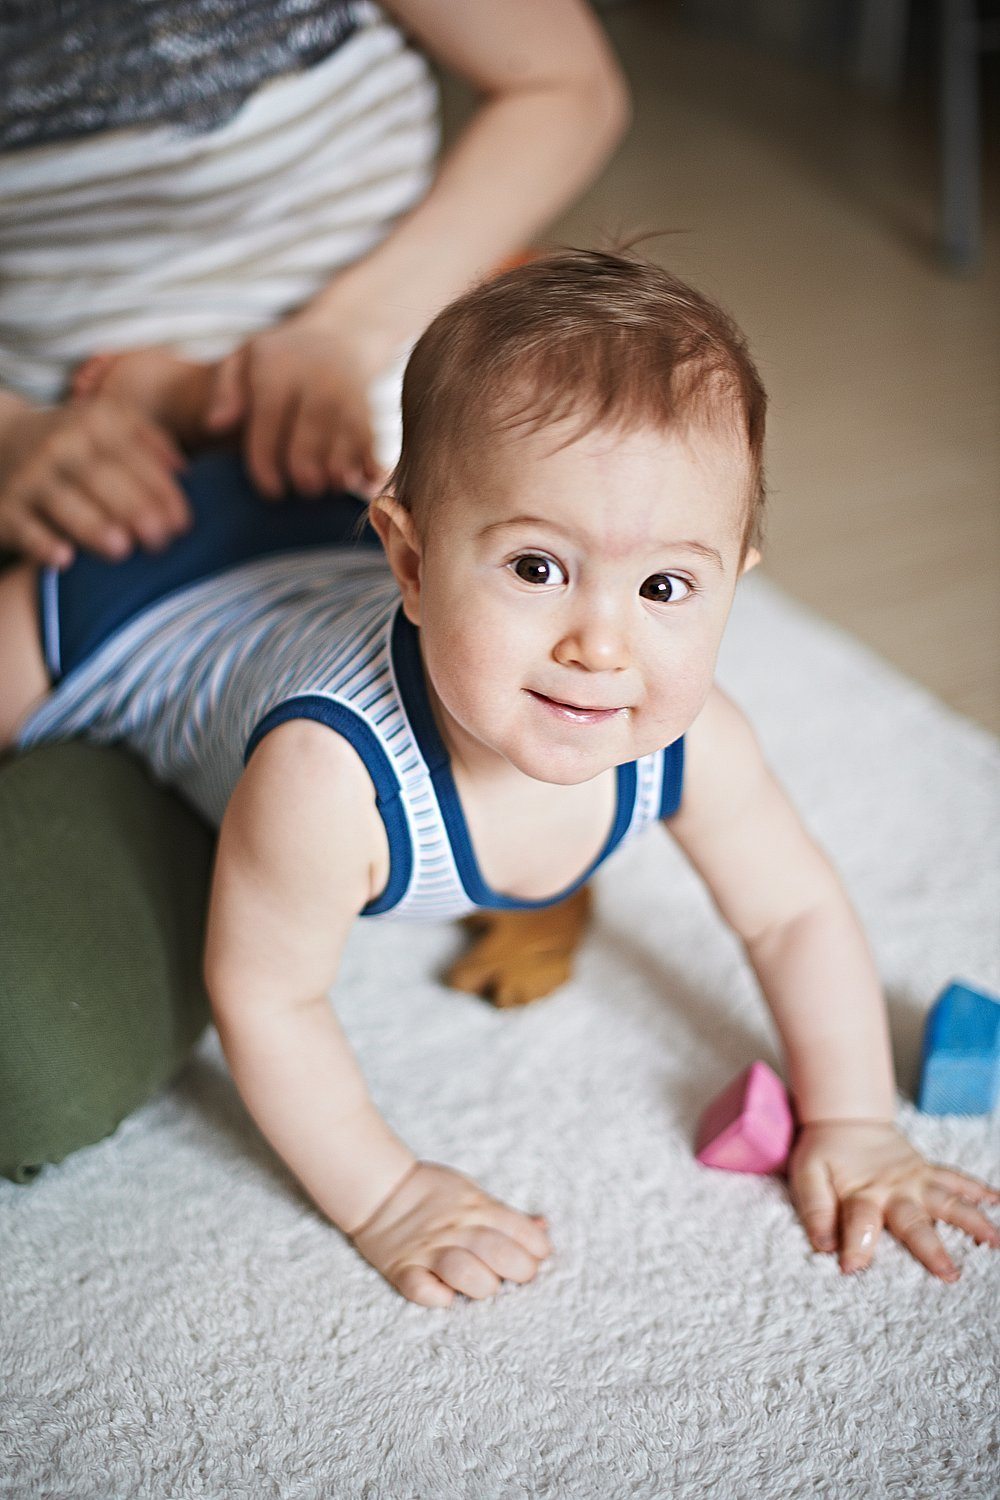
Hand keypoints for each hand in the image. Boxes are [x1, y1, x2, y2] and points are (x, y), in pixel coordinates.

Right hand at [0, 397, 188, 567]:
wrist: (1, 440)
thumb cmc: (74, 443)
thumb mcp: (108, 424)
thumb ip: (150, 440)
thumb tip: (183, 469)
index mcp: (94, 423)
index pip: (132, 457)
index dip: (159, 491)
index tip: (181, 523)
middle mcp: (60, 446)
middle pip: (101, 478)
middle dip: (133, 509)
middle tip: (159, 539)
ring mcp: (31, 476)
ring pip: (64, 502)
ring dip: (92, 525)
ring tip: (120, 548)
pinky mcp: (6, 507)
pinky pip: (25, 527)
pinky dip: (41, 543)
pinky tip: (64, 559)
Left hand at [204, 311, 382, 499]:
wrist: (340, 336)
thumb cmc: (281, 359)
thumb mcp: (245, 359)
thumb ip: (225, 390)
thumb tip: (214, 426)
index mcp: (278, 367)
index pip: (269, 418)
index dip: (267, 459)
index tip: (269, 490)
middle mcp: (316, 377)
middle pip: (311, 433)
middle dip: (306, 469)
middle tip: (301, 489)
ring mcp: (347, 392)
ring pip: (345, 439)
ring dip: (339, 470)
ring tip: (327, 487)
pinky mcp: (369, 407)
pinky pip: (371, 438)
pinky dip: (370, 464)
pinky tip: (363, 481)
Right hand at [349, 1161, 551, 1305]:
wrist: (382, 1190)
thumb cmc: (435, 1196)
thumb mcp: (475, 1195)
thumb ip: (508, 1217)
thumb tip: (544, 1227)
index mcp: (477, 1207)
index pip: (519, 1229)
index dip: (537, 1248)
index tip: (538, 1257)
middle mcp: (455, 1228)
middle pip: (497, 1251)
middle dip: (520, 1270)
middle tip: (519, 1276)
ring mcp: (428, 1249)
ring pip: (463, 1271)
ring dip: (482, 1284)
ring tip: (485, 1286)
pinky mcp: (402, 1268)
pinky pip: (420, 1289)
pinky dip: (436, 1297)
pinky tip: (447, 1295)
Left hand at [789, 1119, 999, 1279]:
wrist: (844, 1117)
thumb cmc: (824, 1152)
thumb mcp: (807, 1175)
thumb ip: (814, 1208)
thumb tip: (823, 1244)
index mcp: (860, 1193)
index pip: (858, 1222)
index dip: (855, 1246)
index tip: (852, 1268)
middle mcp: (893, 1189)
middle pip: (912, 1221)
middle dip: (930, 1249)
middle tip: (949, 1274)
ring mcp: (914, 1180)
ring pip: (946, 1201)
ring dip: (971, 1221)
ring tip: (994, 1241)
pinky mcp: (927, 1172)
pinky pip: (956, 1179)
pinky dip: (978, 1189)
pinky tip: (997, 1201)